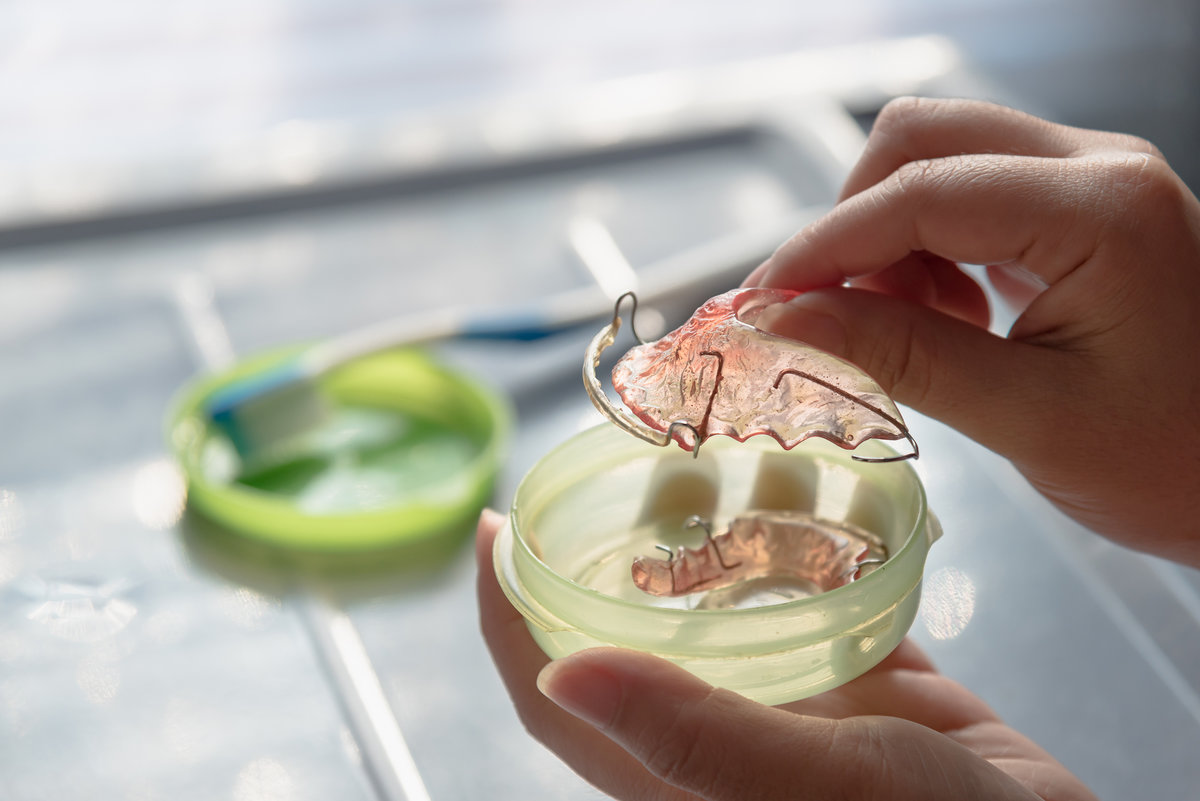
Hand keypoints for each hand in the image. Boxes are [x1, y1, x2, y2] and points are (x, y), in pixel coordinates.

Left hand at [476, 509, 1096, 800]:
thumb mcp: (809, 783)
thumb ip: (689, 734)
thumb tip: (557, 671)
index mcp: (676, 770)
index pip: (554, 691)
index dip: (504, 616)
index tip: (489, 528)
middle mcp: (718, 730)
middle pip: (628, 627)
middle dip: (605, 545)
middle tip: (609, 467)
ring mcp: (790, 702)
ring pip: (720, 602)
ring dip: (706, 529)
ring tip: (705, 454)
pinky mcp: (861, 679)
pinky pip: (810, 593)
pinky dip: (800, 537)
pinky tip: (807, 482)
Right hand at [746, 97, 1199, 566]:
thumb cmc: (1174, 462)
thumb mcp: (1030, 418)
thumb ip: (903, 356)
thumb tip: (784, 320)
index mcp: (1103, 211)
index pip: (922, 193)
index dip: (824, 246)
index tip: (759, 305)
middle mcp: (1099, 165)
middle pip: (922, 140)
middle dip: (852, 225)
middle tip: (822, 314)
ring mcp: (1092, 179)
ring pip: (939, 160)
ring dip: (887, 240)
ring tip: (898, 330)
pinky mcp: (1081, 207)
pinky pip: (970, 194)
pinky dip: (925, 251)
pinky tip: (945, 320)